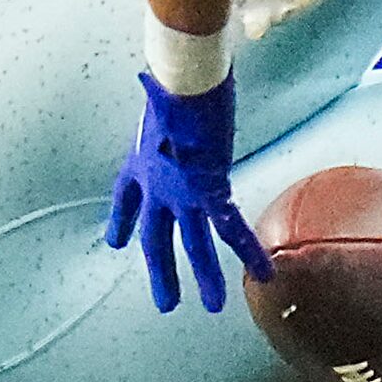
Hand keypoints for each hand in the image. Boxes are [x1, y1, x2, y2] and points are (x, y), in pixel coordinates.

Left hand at [106, 72, 271, 312]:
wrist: (182, 91)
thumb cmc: (172, 84)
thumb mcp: (155, 94)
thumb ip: (153, 92)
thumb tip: (150, 76)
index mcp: (141, 163)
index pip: (125, 200)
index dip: (121, 222)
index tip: (116, 241)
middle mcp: (159, 187)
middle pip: (158, 239)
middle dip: (163, 272)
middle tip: (166, 304)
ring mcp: (184, 195)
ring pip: (196, 244)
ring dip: (205, 276)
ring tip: (214, 305)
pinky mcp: (211, 194)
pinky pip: (232, 229)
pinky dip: (248, 251)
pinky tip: (265, 272)